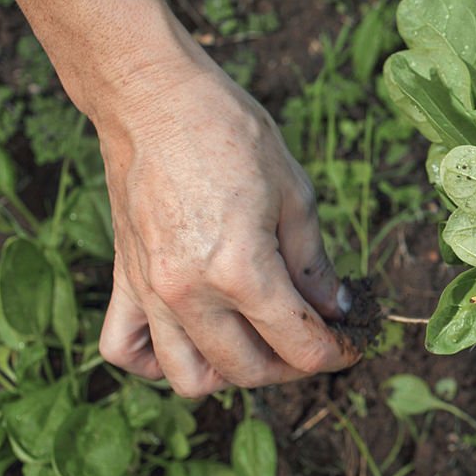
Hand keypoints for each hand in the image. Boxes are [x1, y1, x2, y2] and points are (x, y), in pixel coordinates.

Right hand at [0, 0, 360, 393]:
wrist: (154, 98)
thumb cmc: (229, 133)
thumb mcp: (295, 194)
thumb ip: (315, 264)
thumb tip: (337, 307)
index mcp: (241, 271)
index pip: (299, 345)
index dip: (336, 352)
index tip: (351, 344)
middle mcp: (190, 294)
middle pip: (249, 371)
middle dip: (292, 366)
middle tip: (313, 338)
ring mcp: (151, 292)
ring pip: (189, 377)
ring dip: (230, 373)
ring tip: (257, 342)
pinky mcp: (124, 280)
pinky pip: (126, 349)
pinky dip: (157, 360)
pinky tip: (191, 337)